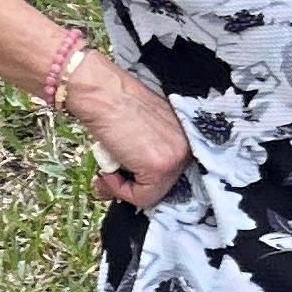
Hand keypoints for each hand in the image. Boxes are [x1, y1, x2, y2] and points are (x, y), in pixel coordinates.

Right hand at [66, 65, 191, 209]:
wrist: (103, 94)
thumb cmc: (117, 107)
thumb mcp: (143, 131)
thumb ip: (146, 153)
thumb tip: (136, 180)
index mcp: (185, 138)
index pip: (172, 174)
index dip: (144, 180)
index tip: (125, 176)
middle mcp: (187, 148)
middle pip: (162, 186)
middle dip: (132, 186)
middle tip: (110, 176)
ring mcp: (176, 158)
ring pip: (152, 195)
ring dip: (123, 188)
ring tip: (108, 170)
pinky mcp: (160, 167)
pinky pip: (142, 197)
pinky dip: (120, 190)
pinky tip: (109, 171)